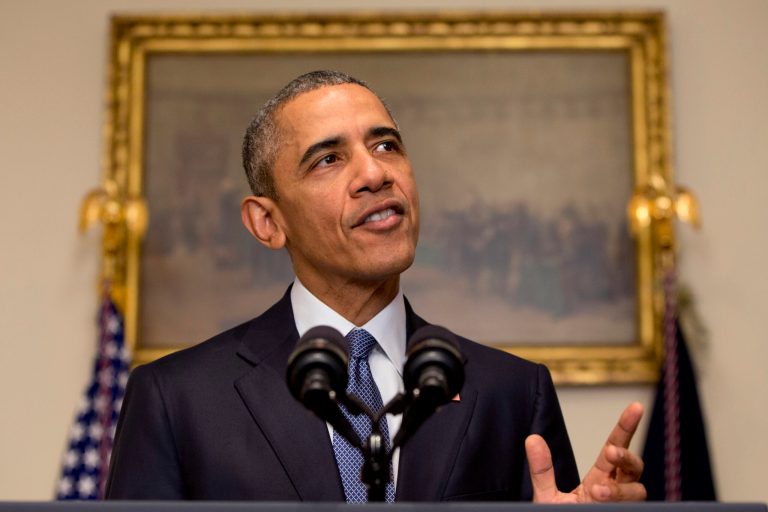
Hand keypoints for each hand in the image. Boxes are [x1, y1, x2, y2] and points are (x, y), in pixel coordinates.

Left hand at [525, 402, 646, 502]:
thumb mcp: (546, 497)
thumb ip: (542, 470)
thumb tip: (532, 438)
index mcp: (600, 478)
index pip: (616, 448)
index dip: (626, 427)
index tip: (635, 406)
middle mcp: (615, 491)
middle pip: (635, 468)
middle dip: (627, 458)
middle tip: (609, 453)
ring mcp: (622, 507)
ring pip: (638, 492)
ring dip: (620, 490)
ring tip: (597, 491)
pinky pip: (634, 510)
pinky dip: (619, 504)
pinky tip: (603, 502)